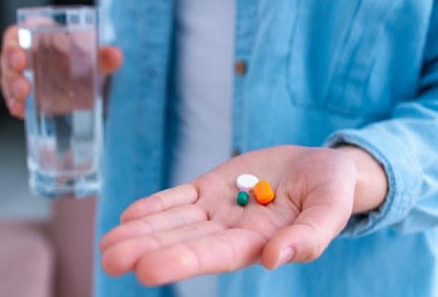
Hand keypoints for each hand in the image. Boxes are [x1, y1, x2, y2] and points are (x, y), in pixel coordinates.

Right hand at [0, 25, 122, 118]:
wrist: (77, 72)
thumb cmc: (75, 55)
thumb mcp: (89, 54)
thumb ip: (102, 55)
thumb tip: (116, 56)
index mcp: (33, 37)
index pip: (16, 38)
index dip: (14, 48)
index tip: (21, 58)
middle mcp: (22, 56)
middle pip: (8, 63)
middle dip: (13, 76)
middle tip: (23, 87)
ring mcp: (20, 76)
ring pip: (9, 83)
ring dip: (14, 93)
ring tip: (23, 100)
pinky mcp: (23, 95)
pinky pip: (15, 100)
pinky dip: (17, 106)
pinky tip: (21, 112)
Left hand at [100, 146, 381, 284]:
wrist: (318, 167)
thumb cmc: (330, 191)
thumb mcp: (330, 210)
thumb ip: (310, 236)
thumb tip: (274, 259)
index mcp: (258, 242)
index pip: (214, 256)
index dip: (182, 261)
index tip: (146, 270)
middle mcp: (230, 230)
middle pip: (184, 241)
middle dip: (147, 249)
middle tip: (110, 259)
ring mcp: (217, 208)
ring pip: (174, 222)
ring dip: (141, 231)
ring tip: (107, 243)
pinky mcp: (210, 187)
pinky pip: (179, 197)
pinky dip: (156, 205)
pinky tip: (130, 214)